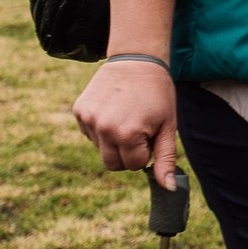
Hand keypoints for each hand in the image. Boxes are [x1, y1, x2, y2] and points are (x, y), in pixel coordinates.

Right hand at [72, 59, 178, 188]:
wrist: (137, 60)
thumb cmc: (158, 94)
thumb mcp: (168, 126)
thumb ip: (166, 159)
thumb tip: (168, 188)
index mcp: (127, 134)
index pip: (134, 165)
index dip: (145, 152)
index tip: (150, 134)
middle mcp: (103, 128)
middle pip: (113, 164)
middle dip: (128, 154)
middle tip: (139, 130)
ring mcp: (88, 119)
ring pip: (100, 150)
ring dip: (114, 141)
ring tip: (127, 116)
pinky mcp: (79, 111)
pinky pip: (90, 134)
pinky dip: (101, 129)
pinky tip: (113, 110)